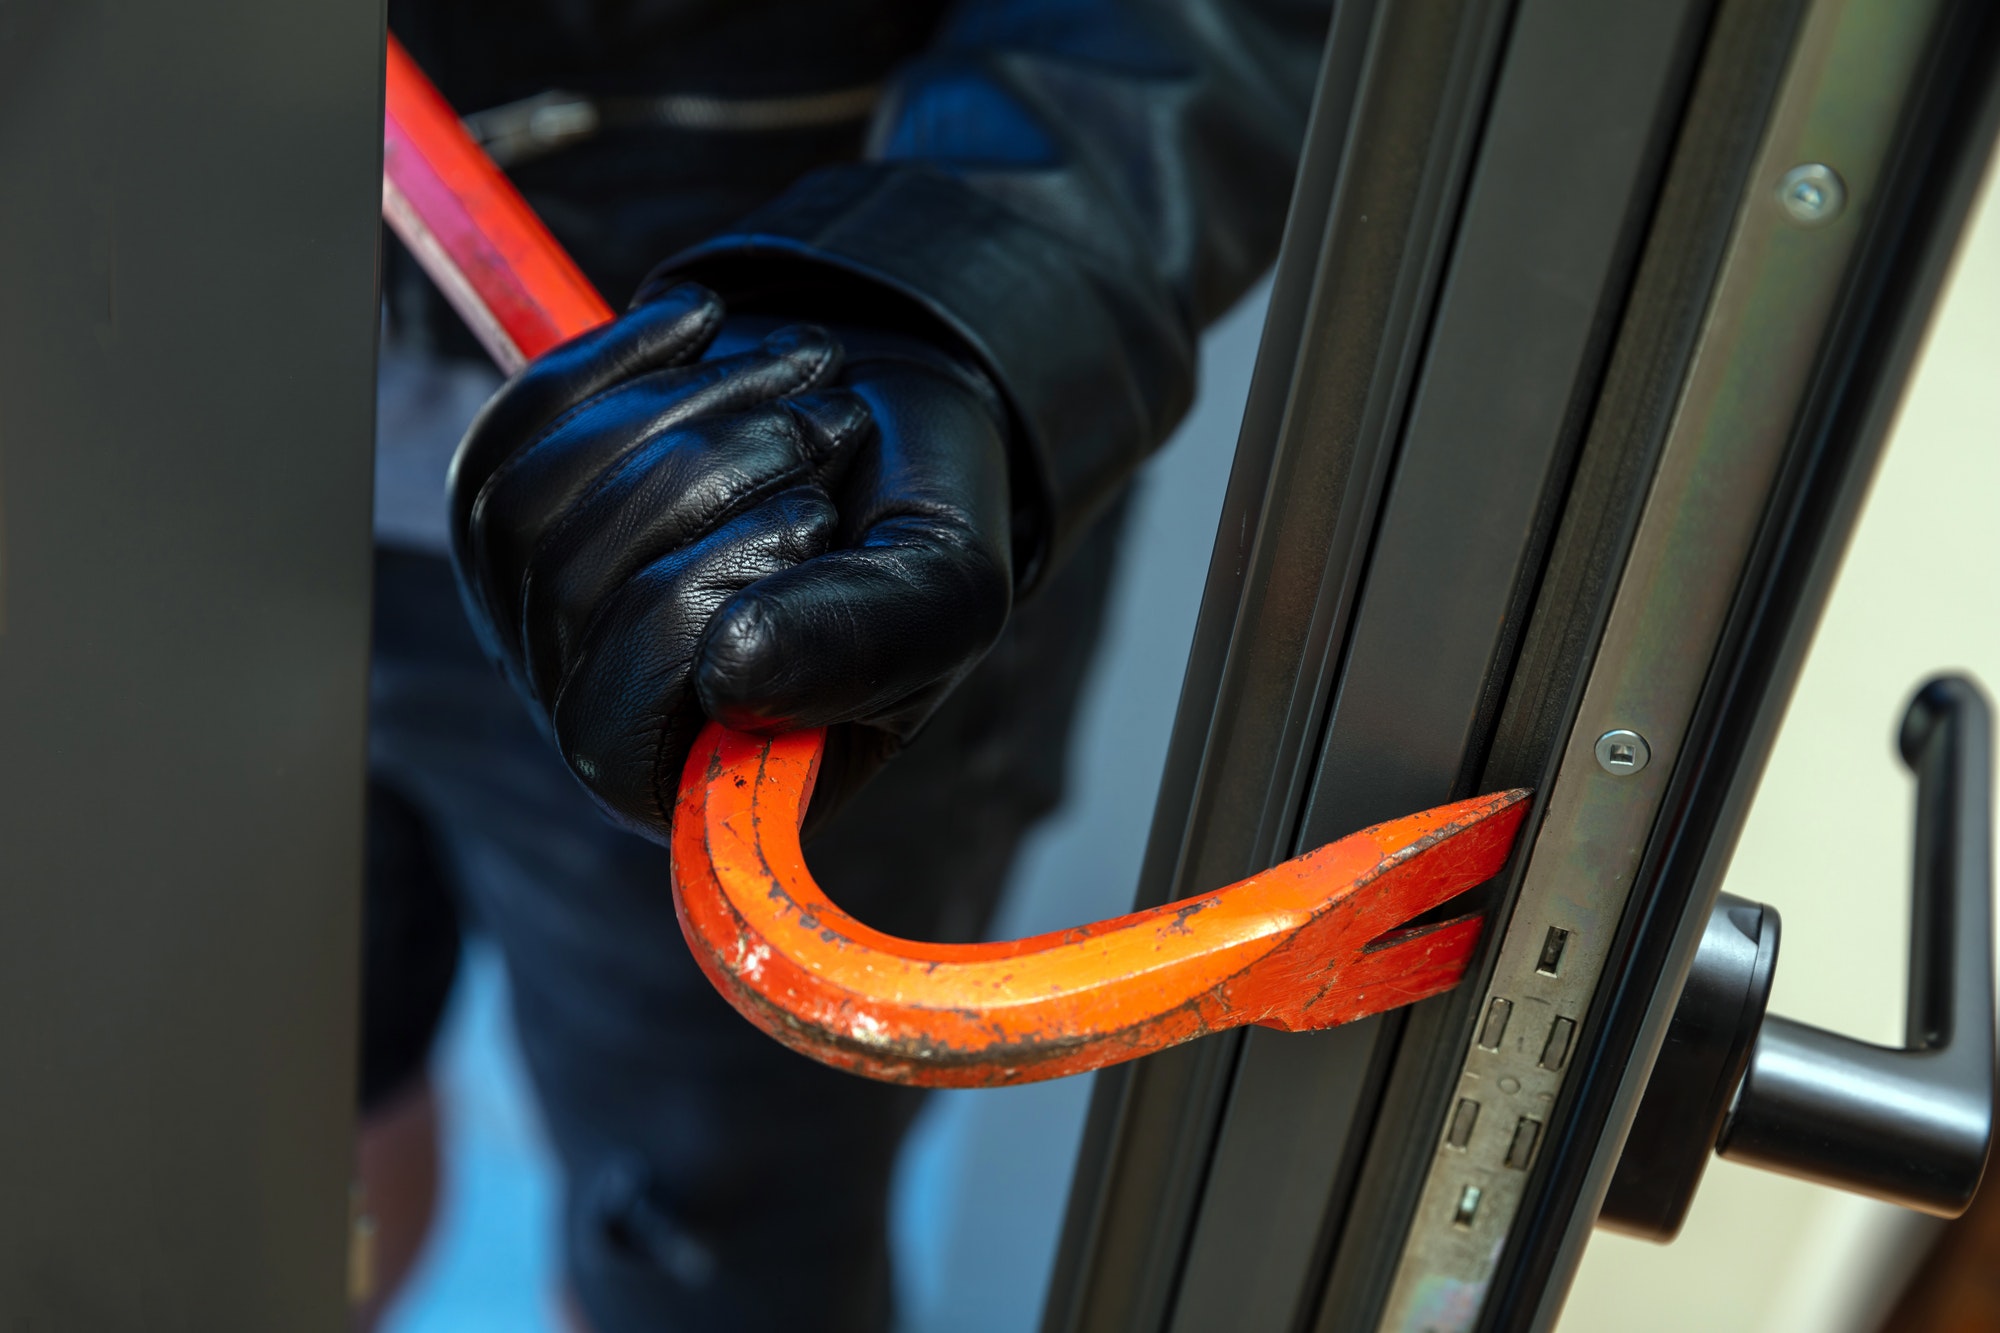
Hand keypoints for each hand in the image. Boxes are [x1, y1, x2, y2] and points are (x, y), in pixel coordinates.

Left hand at [448, 283, 1015, 840]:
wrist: (880, 398)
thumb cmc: (917, 521)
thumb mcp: (942, 590)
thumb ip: (862, 642)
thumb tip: (726, 673)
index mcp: (707, 775)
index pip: (611, 735)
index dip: (688, 611)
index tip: (813, 521)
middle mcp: (602, 714)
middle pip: (568, 601)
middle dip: (708, 479)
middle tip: (832, 423)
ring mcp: (539, 616)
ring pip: (530, 510)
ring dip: (682, 411)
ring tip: (795, 377)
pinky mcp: (510, 511)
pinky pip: (508, 435)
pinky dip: (615, 362)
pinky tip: (701, 328)